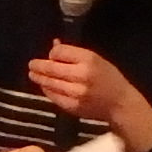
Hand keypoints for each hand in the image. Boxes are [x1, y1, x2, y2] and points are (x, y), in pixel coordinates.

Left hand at [28, 44, 144, 135]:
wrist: (120, 103)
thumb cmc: (109, 77)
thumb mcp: (95, 59)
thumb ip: (73, 53)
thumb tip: (54, 45)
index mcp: (88, 60)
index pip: (59, 53)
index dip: (52, 53)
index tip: (52, 54)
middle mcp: (81, 75)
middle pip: (51, 68)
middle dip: (39, 66)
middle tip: (31, 64)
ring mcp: (76, 93)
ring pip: (50, 83)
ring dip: (39, 78)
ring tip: (33, 74)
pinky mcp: (73, 106)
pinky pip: (54, 97)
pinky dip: (47, 90)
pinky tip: (44, 86)